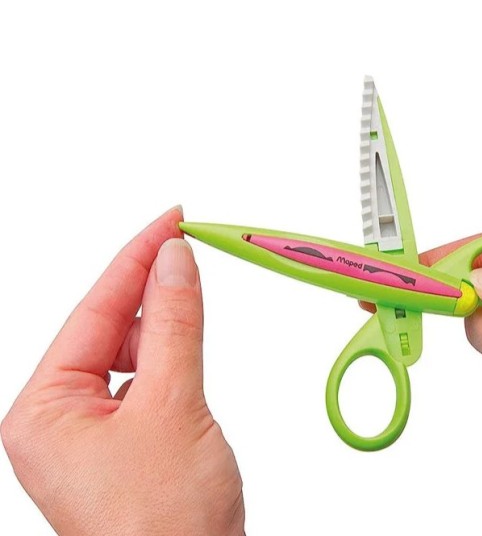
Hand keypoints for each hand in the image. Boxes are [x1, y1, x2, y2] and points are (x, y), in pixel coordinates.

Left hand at [1, 208, 244, 534]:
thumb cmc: (163, 526)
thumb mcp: (173, 403)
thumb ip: (175, 323)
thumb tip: (174, 261)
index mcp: (44, 410)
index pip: (95, 310)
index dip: (135, 257)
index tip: (169, 220)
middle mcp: (60, 419)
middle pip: (108, 325)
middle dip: (149, 287)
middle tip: (188, 244)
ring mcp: (93, 432)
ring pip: (130, 349)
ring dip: (164, 322)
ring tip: (193, 293)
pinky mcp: (127, 441)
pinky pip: (146, 375)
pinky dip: (172, 352)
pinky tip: (189, 339)